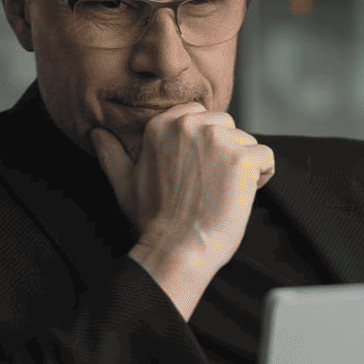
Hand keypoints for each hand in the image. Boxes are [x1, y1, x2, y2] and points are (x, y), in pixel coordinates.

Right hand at [91, 103, 274, 317]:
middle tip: (207, 186)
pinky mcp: (242, 157)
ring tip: (221, 193)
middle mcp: (189, 126)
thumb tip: (96, 133)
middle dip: (225, 152)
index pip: (198, 115)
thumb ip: (111, 154)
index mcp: (161, 125)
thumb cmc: (154, 221)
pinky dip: (261, 178)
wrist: (178, 249)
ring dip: (242, 167)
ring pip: (247, 142)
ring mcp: (217, 139)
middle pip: (226, 125)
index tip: (194, 172)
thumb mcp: (124, 183)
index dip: (204, 144)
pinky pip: (266, 158)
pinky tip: (240, 196)